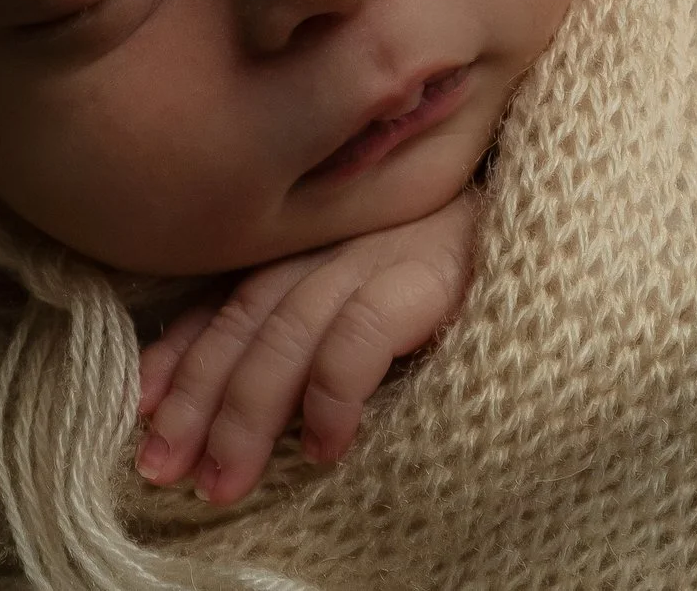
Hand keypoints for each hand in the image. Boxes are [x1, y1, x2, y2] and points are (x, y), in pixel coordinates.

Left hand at [134, 190, 480, 506]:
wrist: (558, 215)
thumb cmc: (471, 264)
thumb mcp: (380, 286)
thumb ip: (321, 320)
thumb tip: (263, 402)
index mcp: (312, 248)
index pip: (226, 300)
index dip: (178, 356)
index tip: (139, 410)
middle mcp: (330, 246)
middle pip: (242, 322)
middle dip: (196, 400)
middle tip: (160, 468)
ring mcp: (374, 256)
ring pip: (285, 335)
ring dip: (246, 414)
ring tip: (221, 481)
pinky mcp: (426, 275)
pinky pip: (358, 340)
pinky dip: (331, 397)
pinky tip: (322, 451)